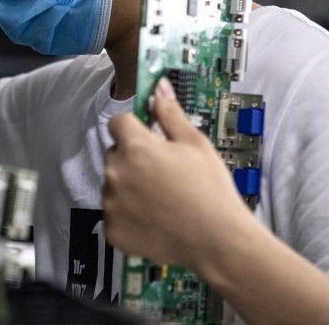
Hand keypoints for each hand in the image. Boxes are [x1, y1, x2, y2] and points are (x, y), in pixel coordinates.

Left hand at [103, 77, 254, 270]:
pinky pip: (115, 213)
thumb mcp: (195, 143)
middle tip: (163, 173)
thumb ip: (169, 113)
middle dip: (133, 158)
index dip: (135, 127)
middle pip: (115, 154)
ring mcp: (110, 204)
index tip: (152, 139)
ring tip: (162, 199)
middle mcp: (114, 172)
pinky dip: (128, 215)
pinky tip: (155, 219)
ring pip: (114, 184)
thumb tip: (158, 86)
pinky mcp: (112, 230)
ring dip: (129, 186)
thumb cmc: (210, 188)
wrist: (218, 240)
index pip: (118, 122)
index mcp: (134, 147)